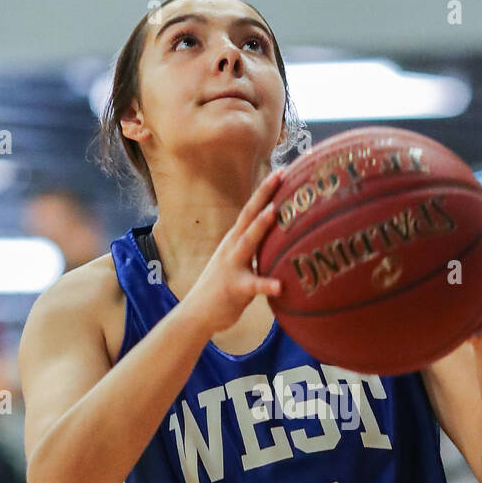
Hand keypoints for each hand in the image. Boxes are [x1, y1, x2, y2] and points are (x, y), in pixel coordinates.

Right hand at [180, 168, 285, 336]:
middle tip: (281, 174)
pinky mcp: (235, 288)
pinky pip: (253, 285)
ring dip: (260, 226)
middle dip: (264, 194)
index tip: (283, 170)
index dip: (266, 190)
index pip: (252, 209)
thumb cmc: (224, 287)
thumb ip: (256, 250)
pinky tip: (280, 286)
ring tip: (274, 211)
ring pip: (247, 242)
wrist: (198, 313)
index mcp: (235, 239)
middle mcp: (232, 247)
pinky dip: (267, 284)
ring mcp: (232, 265)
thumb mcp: (240, 263)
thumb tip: (281, 240)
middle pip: (249, 215)